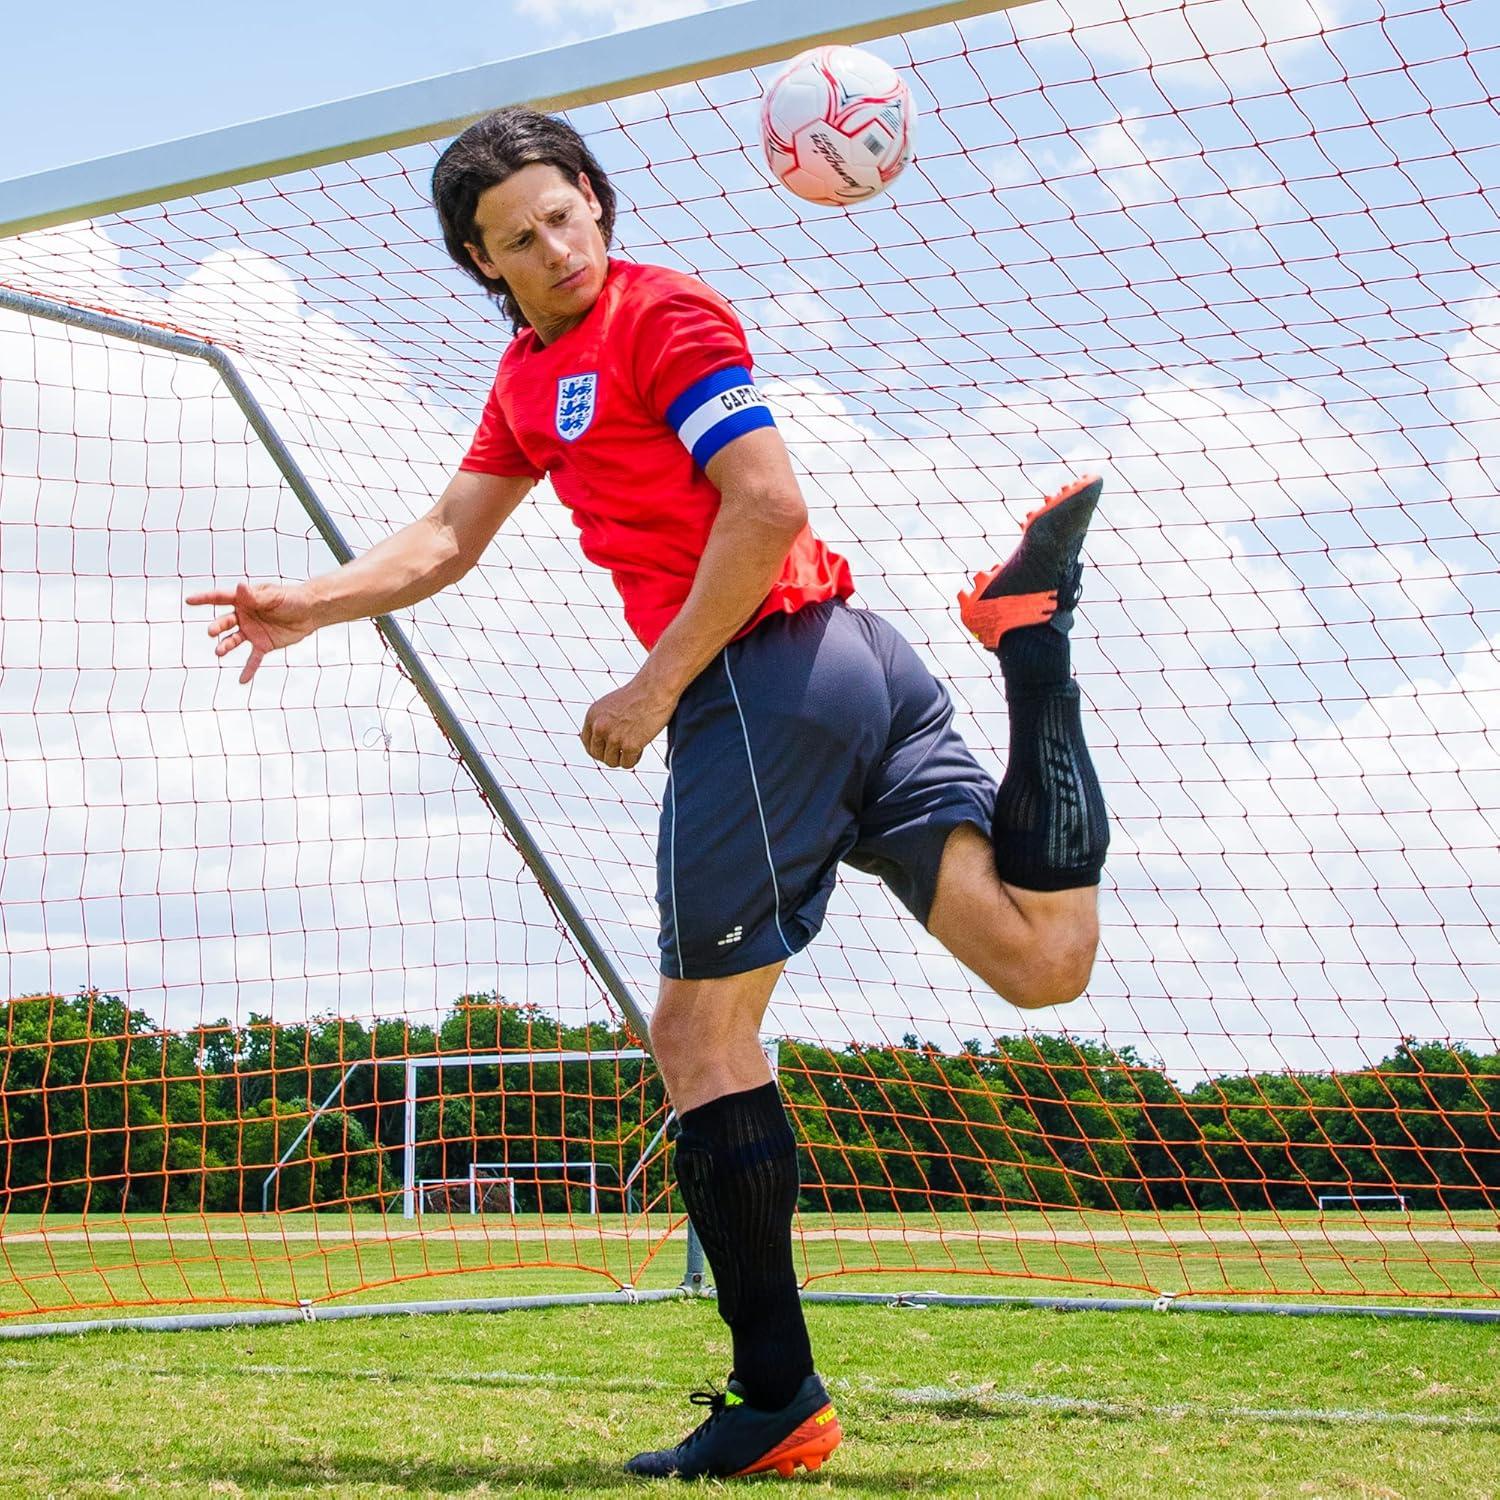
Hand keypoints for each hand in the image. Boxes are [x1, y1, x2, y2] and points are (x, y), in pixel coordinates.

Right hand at [185, 580, 318, 684]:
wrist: (310, 612)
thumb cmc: (291, 599)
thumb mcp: (274, 597)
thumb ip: (256, 596)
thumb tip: (239, 587)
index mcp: (244, 600)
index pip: (220, 598)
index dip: (204, 599)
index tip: (189, 600)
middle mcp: (244, 616)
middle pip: (225, 622)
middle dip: (217, 627)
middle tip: (212, 632)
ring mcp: (252, 631)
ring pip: (233, 640)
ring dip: (226, 646)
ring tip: (219, 652)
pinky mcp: (263, 645)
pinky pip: (253, 659)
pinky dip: (248, 670)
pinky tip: (241, 681)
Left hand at [580, 673, 679, 769]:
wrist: (656, 688)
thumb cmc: (638, 695)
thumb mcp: (610, 705)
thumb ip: (601, 722)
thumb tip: (600, 744)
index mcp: (592, 716)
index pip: (587, 744)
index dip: (599, 750)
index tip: (609, 750)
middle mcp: (599, 727)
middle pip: (598, 756)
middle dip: (610, 755)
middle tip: (623, 750)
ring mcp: (613, 737)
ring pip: (612, 762)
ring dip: (623, 757)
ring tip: (634, 747)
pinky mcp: (629, 745)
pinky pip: (627, 764)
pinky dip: (635, 759)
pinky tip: (641, 747)